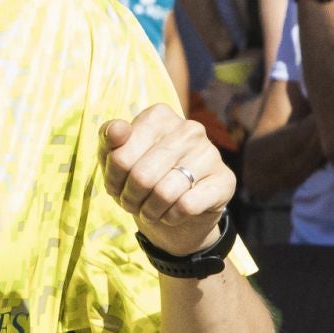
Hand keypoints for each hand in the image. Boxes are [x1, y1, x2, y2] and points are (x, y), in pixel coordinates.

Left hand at [102, 105, 231, 256]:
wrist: (175, 207)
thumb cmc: (139, 173)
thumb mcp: (114, 155)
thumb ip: (109, 138)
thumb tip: (119, 129)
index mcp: (159, 116)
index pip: (120, 156)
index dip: (113, 178)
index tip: (116, 185)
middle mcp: (189, 129)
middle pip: (142, 176)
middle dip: (130, 197)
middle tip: (131, 203)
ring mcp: (210, 153)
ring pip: (165, 192)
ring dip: (149, 211)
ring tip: (148, 211)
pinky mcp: (225, 180)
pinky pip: (187, 205)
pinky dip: (171, 216)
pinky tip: (170, 214)